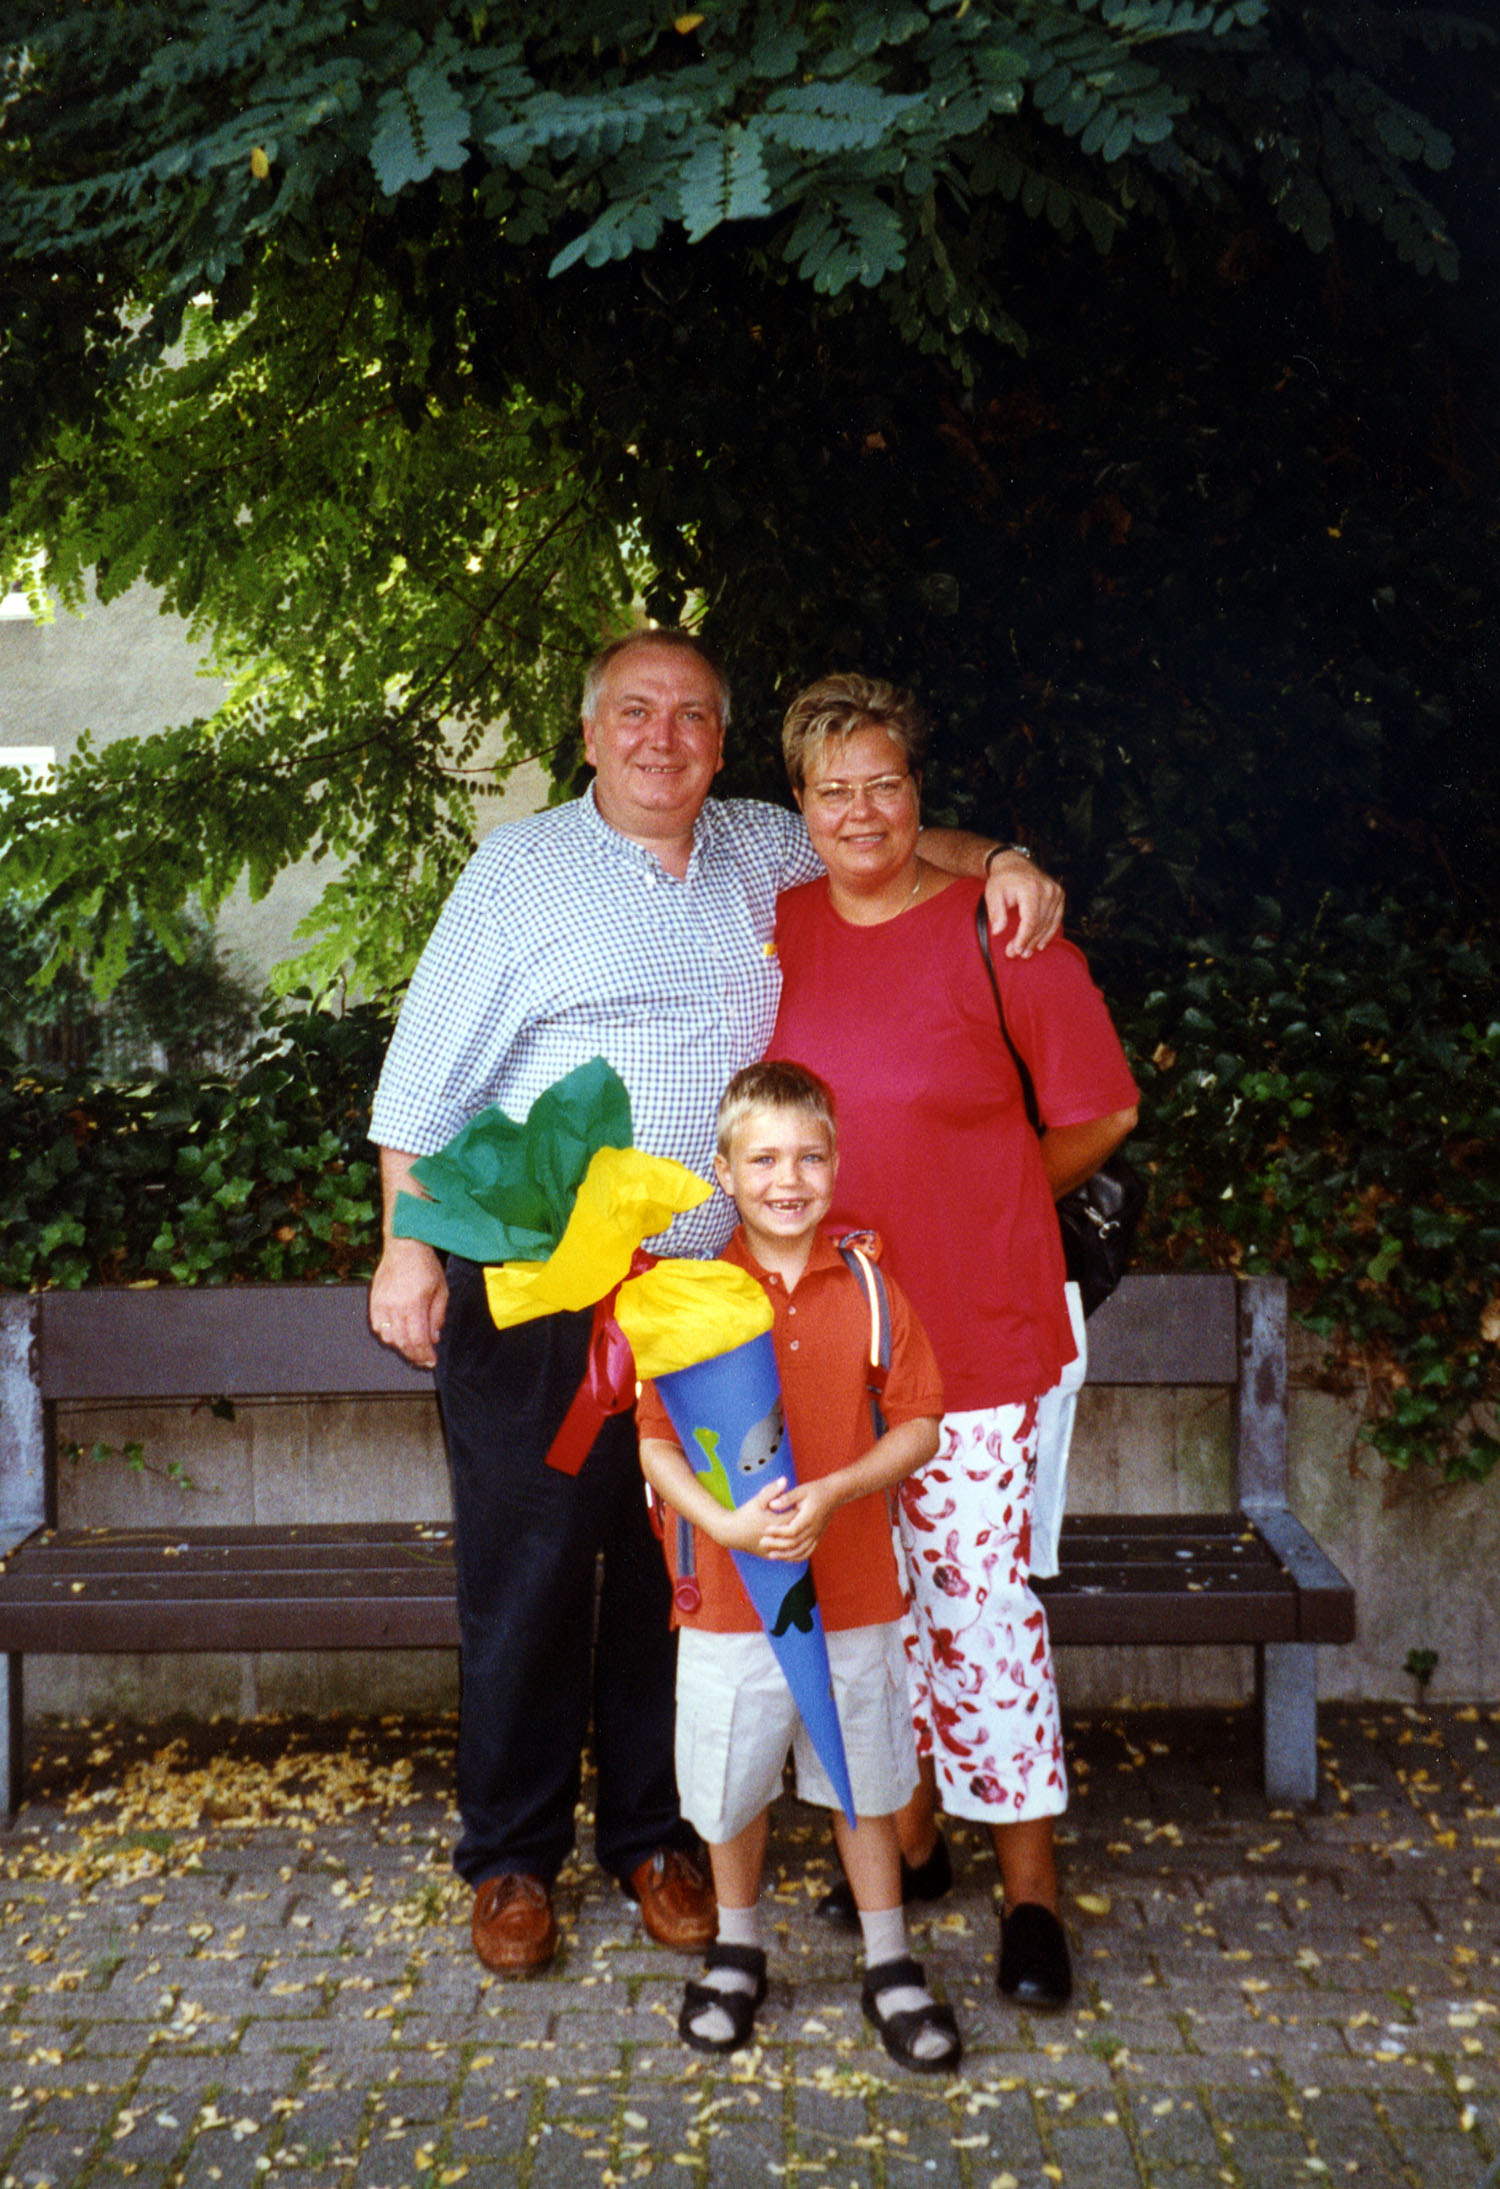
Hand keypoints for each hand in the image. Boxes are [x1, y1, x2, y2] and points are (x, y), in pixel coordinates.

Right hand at [369, 1237, 447, 1367]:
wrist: (404, 1245)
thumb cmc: (425, 1266)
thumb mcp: (441, 1290)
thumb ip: (437, 1316)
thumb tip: (434, 1338)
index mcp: (415, 1304)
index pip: (418, 1340)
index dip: (425, 1355)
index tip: (431, 1361)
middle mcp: (395, 1307)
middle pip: (403, 1343)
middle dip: (415, 1355)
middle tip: (423, 1360)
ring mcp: (382, 1304)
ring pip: (388, 1338)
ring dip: (401, 1347)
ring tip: (413, 1347)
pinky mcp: (374, 1301)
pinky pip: (378, 1327)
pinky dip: (388, 1335)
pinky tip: (398, 1334)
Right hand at [722, 1477, 797, 1558]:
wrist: (729, 1533)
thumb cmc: (744, 1515)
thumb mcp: (757, 1501)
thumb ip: (771, 1491)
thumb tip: (784, 1479)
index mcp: (774, 1523)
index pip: (795, 1516)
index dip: (802, 1508)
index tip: (805, 1503)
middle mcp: (775, 1538)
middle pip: (796, 1530)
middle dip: (803, 1522)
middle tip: (808, 1514)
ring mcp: (772, 1548)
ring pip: (792, 1544)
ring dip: (799, 1536)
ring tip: (802, 1526)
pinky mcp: (769, 1555)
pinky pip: (785, 1554)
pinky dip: (792, 1547)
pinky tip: (796, 1539)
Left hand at [753, 1478, 838, 1564]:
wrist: (834, 1494)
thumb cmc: (815, 1490)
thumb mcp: (801, 1490)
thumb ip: (786, 1498)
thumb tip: (771, 1505)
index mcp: (809, 1517)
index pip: (792, 1530)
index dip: (778, 1532)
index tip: (766, 1530)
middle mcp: (814, 1529)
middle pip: (795, 1543)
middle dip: (777, 1545)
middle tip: (762, 1543)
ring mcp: (817, 1535)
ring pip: (801, 1551)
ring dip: (785, 1555)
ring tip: (771, 1555)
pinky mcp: (818, 1537)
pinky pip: (808, 1552)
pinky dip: (797, 1557)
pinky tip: (786, 1558)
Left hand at [984, 850, 1063, 957]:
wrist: (1014, 864)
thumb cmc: (1002, 880)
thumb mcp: (992, 893)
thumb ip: (995, 912)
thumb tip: (998, 931)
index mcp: (1030, 889)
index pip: (1030, 920)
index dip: (1023, 938)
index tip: (1015, 950)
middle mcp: (1046, 890)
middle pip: (1040, 924)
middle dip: (1027, 942)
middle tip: (1015, 954)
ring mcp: (1055, 892)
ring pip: (1048, 924)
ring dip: (1037, 940)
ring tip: (1026, 952)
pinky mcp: (1059, 895)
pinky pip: (1056, 919)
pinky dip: (1049, 933)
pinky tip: (1040, 944)